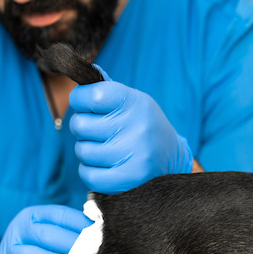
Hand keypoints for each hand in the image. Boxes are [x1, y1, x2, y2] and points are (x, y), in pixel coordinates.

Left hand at [69, 72, 192, 194]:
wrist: (172, 157)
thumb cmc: (144, 126)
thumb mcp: (133, 102)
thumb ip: (106, 90)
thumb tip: (81, 74)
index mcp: (135, 103)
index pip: (91, 95)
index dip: (80, 100)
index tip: (87, 105)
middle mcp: (137, 127)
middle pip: (80, 125)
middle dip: (83, 128)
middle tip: (98, 131)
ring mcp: (134, 154)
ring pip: (82, 151)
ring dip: (87, 150)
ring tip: (105, 149)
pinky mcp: (129, 178)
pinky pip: (89, 175)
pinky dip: (90, 171)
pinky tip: (103, 165)